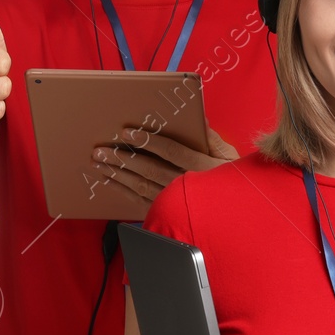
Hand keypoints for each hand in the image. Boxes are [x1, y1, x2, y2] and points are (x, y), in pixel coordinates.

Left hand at [92, 124, 239, 202]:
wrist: (234, 217)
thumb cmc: (232, 184)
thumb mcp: (230, 158)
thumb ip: (212, 138)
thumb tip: (200, 118)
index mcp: (201, 167)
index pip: (170, 152)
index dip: (148, 141)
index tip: (128, 132)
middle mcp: (184, 185)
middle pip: (148, 169)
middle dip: (123, 158)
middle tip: (102, 149)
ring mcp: (172, 201)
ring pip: (139, 185)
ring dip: (117, 173)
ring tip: (99, 161)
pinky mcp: (164, 211)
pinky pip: (138, 200)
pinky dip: (121, 189)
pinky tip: (109, 179)